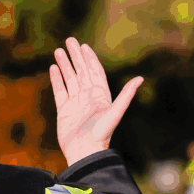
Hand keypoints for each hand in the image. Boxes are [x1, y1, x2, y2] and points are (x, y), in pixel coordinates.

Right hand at [50, 38, 142, 165]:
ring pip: (69, 79)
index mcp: (100, 94)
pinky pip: (60, 91)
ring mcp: (75, 103)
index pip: (94, 71)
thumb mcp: (114, 113)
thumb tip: (140, 78)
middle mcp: (88, 96)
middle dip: (75, 56)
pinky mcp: (64, 110)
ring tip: (58, 51)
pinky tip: (53, 68)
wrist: (84, 152)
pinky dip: (57, 79)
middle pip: (81, 71)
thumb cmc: (101, 135)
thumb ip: (125, 95)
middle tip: (69, 41)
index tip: (83, 46)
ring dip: (65, 65)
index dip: (90, 58)